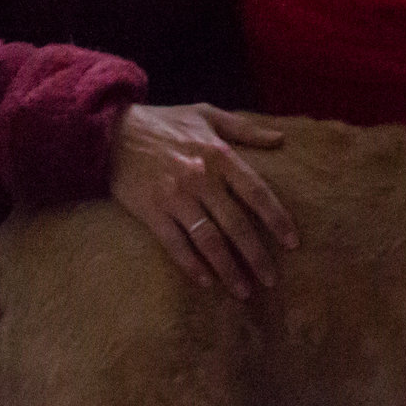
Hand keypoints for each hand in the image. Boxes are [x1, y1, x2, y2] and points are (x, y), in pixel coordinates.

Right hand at [108, 103, 298, 298]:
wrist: (112, 131)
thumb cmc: (163, 122)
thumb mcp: (206, 114)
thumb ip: (245, 128)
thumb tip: (280, 138)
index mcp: (219, 155)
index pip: (257, 192)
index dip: (277, 219)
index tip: (293, 242)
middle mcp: (201, 178)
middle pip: (236, 224)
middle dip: (257, 256)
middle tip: (271, 280)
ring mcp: (176, 197)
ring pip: (209, 241)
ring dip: (228, 269)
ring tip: (244, 291)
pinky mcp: (152, 212)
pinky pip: (176, 245)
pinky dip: (192, 266)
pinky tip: (206, 282)